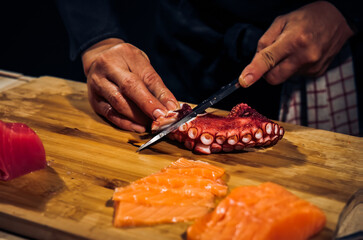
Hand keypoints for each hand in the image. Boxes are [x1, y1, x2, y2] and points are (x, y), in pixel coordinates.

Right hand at [82, 38, 178, 132]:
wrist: (98, 58)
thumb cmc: (125, 62)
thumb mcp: (142, 64)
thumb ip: (155, 85)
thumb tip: (171, 106)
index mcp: (124, 54)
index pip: (146, 76)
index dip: (160, 94)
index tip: (171, 109)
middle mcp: (107, 68)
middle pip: (129, 88)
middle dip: (148, 106)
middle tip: (162, 119)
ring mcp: (97, 84)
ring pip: (119, 104)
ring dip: (138, 117)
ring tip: (153, 124)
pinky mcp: (94, 100)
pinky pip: (110, 115)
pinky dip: (126, 123)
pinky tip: (138, 127)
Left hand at [239, 1, 353, 86]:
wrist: (338, 19)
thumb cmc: (306, 18)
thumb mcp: (281, 22)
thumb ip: (264, 44)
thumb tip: (252, 65)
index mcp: (294, 40)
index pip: (269, 60)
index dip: (254, 71)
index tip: (244, 81)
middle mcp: (305, 56)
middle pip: (273, 77)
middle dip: (266, 72)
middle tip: (271, 57)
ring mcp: (313, 66)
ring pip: (284, 77)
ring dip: (282, 67)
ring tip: (293, 48)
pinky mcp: (317, 72)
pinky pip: (295, 75)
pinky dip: (293, 67)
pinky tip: (302, 53)